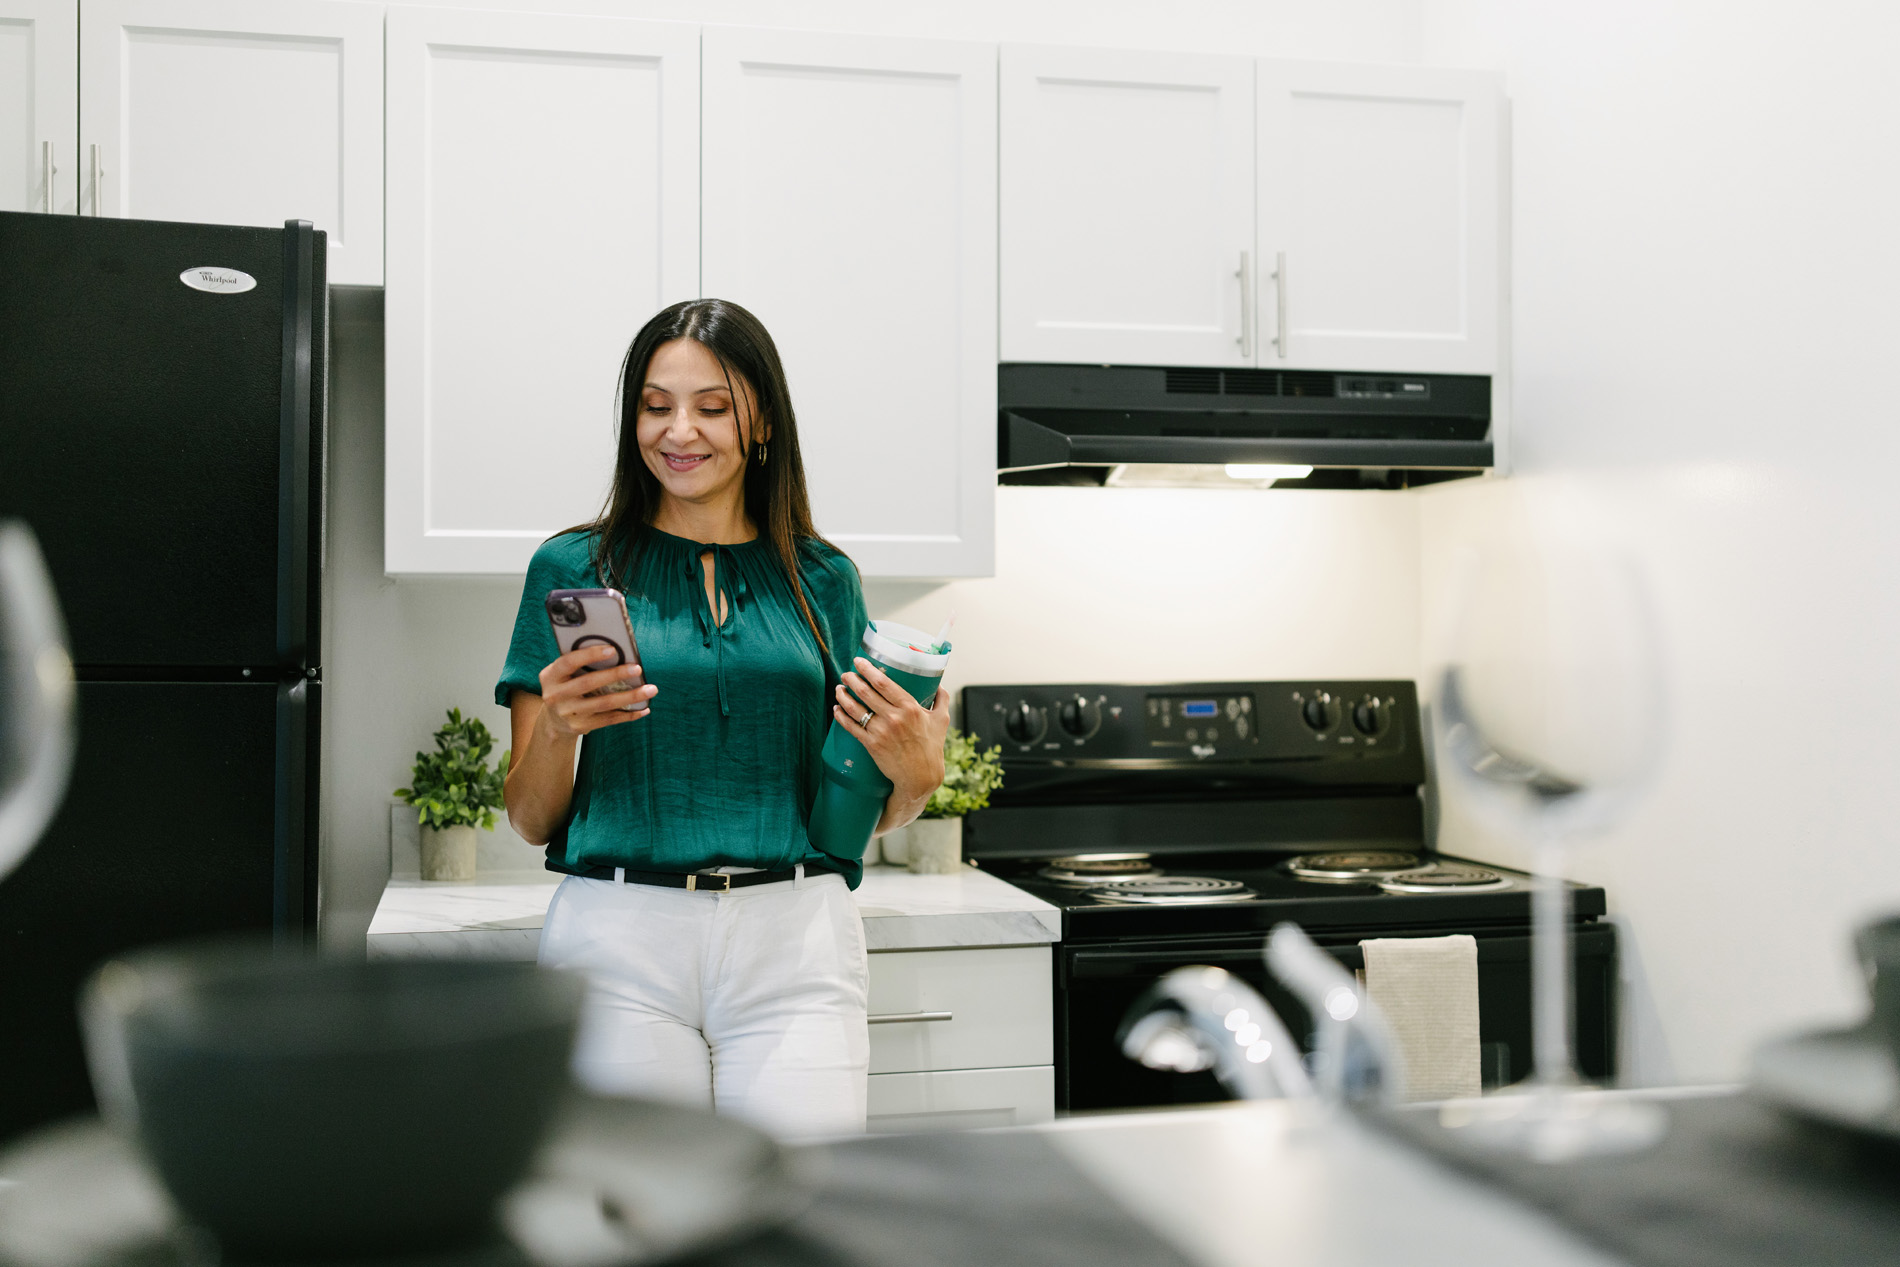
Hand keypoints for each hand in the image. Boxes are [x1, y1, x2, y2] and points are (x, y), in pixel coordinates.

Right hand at [536, 644, 656, 740]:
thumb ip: (580, 663)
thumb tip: (617, 651)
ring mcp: (568, 713)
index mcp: (550, 676)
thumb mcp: (563, 674)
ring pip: (604, 703)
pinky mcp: (580, 727)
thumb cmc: (566, 686)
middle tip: (638, 669)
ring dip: (630, 696)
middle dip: (615, 675)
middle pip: (588, 683)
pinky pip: (609, 719)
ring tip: (651, 689)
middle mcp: (555, 696)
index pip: (568, 662)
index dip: (590, 655)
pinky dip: (628, 714)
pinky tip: (644, 708)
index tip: (613, 650)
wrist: (553, 720)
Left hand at [835, 657, 950, 802]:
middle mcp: (894, 718)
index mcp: (910, 708)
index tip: (859, 661)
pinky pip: (851, 727)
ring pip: (855, 708)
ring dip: (843, 695)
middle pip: (866, 692)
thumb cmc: (931, 748)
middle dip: (852, 679)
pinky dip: (841, 716)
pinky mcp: (872, 745)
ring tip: (839, 688)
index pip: (884, 683)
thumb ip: (941, 700)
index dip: (868, 670)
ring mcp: (881, 732)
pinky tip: (836, 709)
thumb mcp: (942, 721)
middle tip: (846, 673)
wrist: (920, 777)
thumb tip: (939, 685)